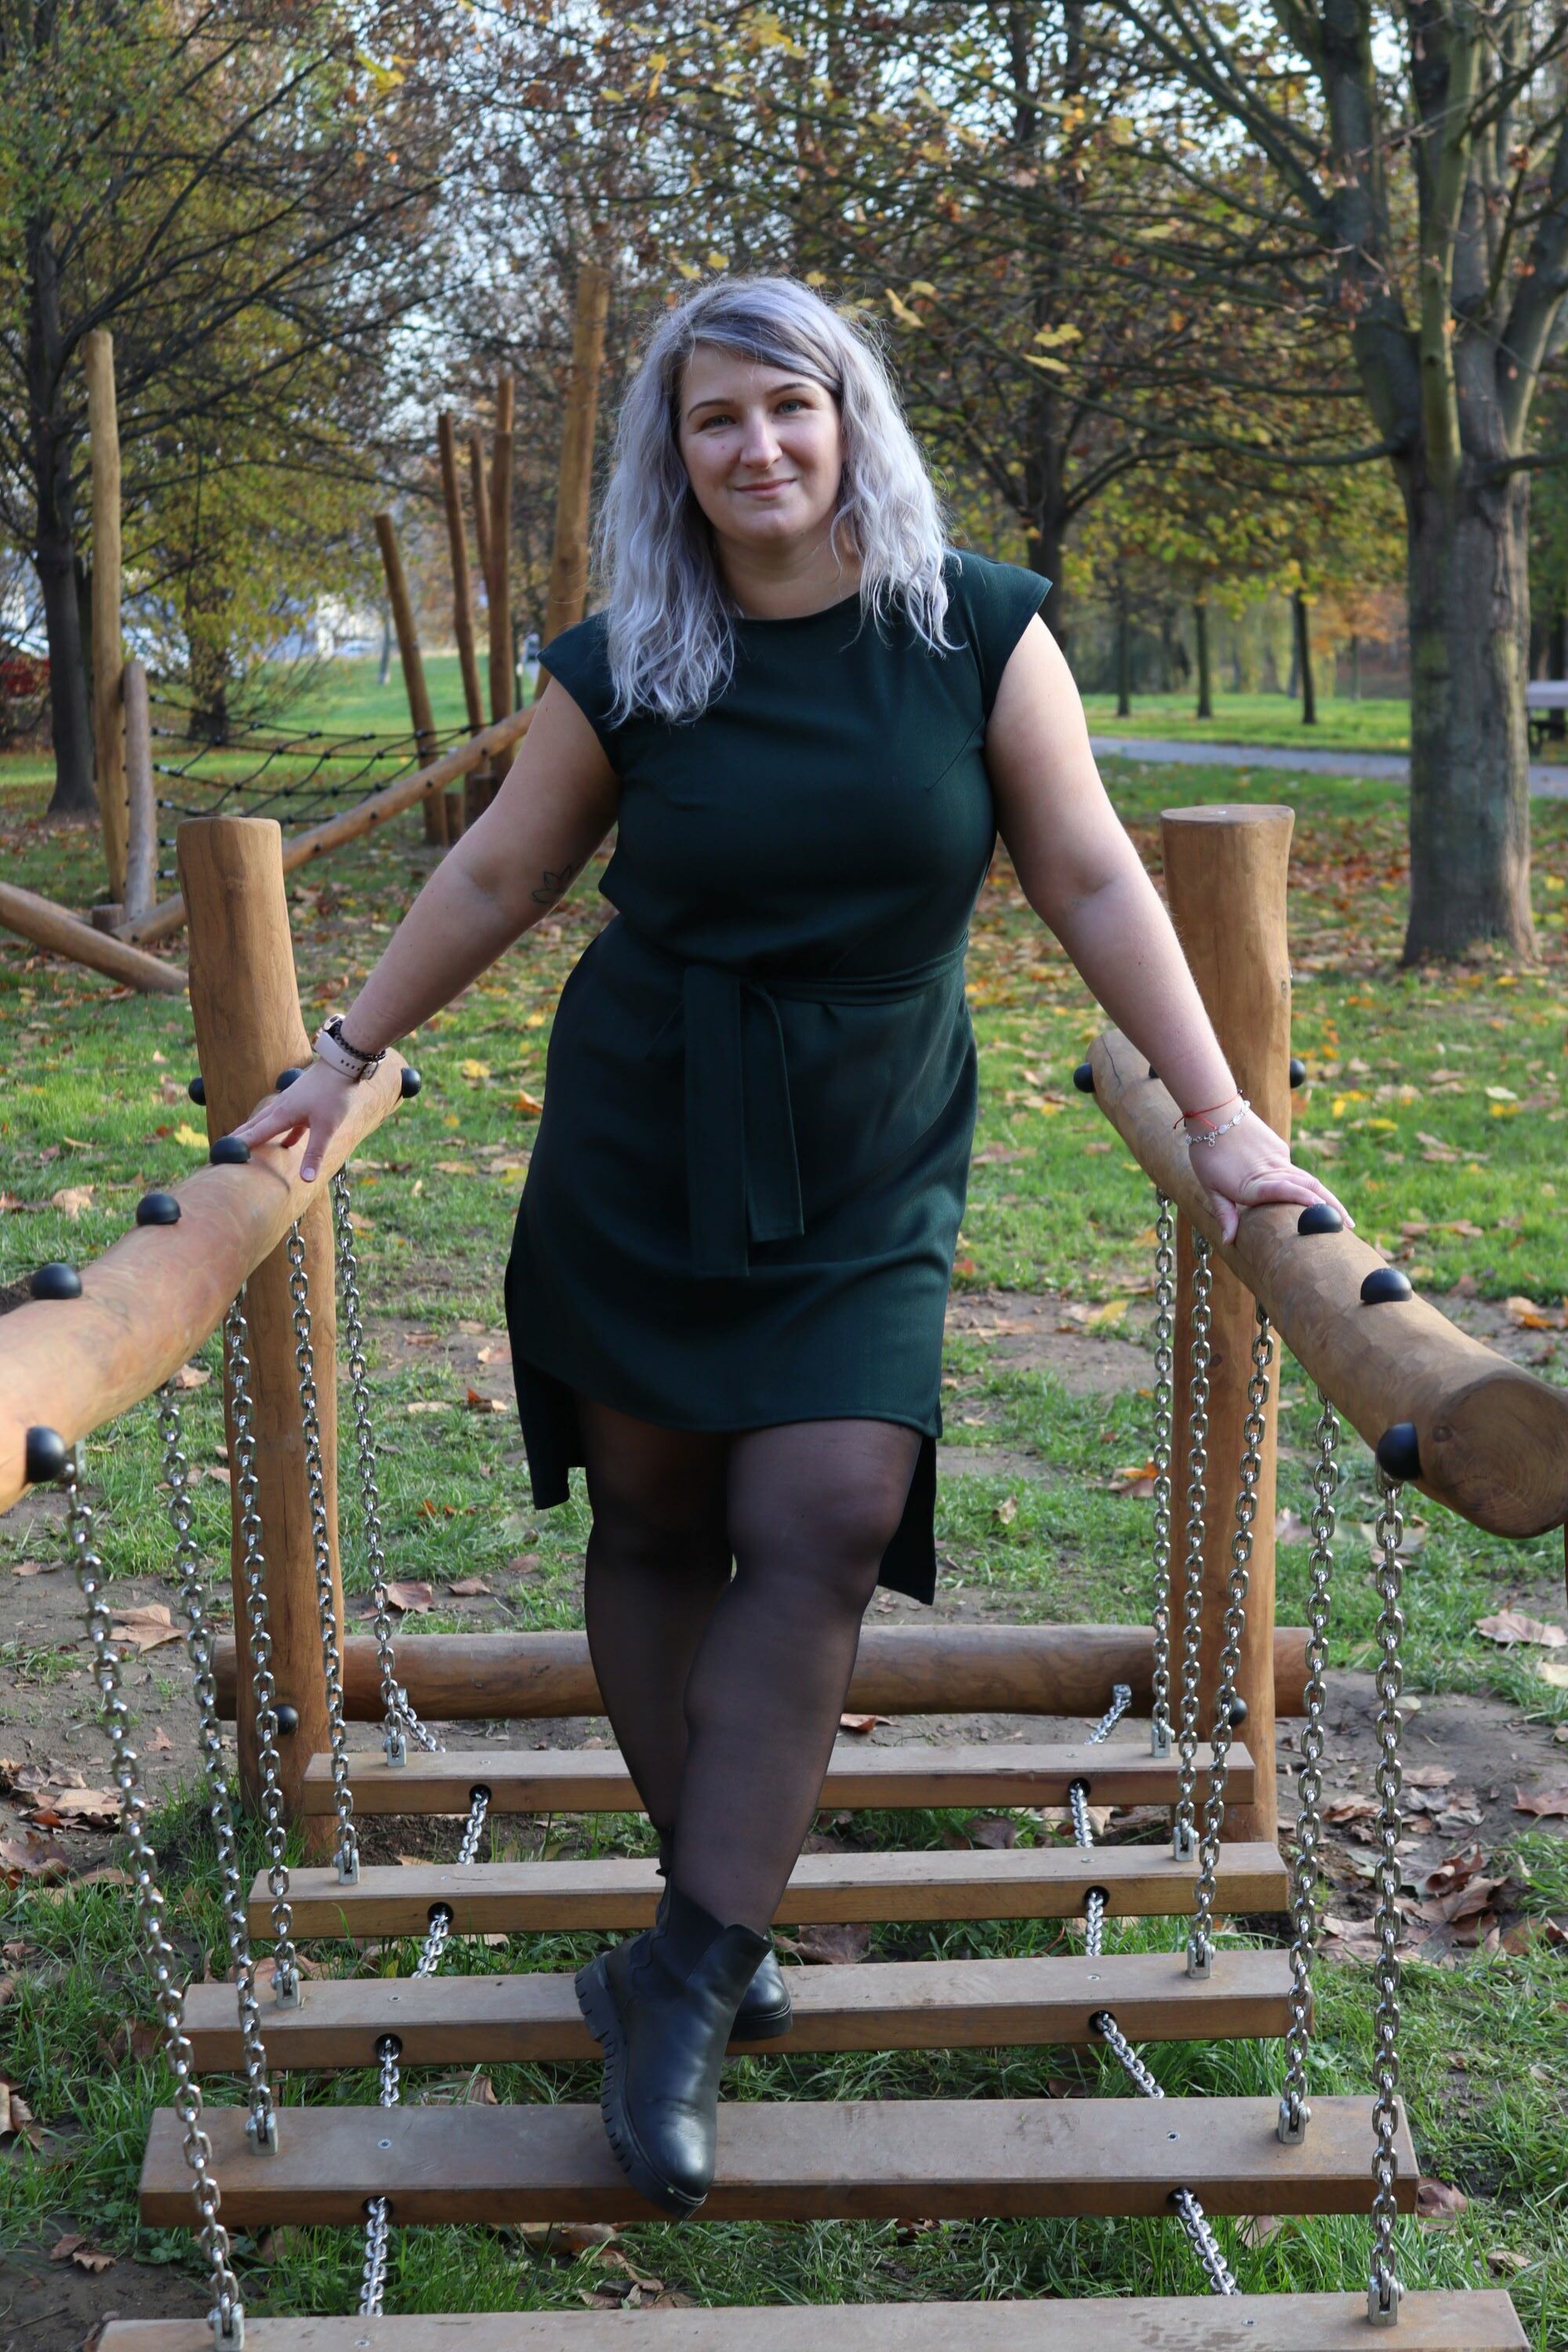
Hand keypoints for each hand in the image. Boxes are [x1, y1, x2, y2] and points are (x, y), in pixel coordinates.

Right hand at [226, 1061, 354, 1184]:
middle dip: (240, 1137)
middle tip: (223, 1148)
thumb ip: (315, 1153)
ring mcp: (290, 1103)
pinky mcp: (302, 1101)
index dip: (239, 1145)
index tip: (222, 1153)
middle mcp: (281, 1108)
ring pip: (268, 1122)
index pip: (255, 1134)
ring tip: (246, 1143)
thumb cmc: (333, 1094)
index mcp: (282, 1114)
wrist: (341, 1064)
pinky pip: (287, 1121)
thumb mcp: (326, 1127)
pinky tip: (287, 1144)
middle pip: (255, 1125)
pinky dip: (283, 1133)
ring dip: (257, 1133)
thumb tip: (305, 1180)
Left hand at [1190, 1110, 1352, 1246]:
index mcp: (1253, 1182)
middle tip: (1347, 1227)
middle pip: (1308, 1186)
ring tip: (1342, 1217)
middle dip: (1329, 1206)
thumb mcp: (1210, 1186)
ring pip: (1308, 1179)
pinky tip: (1316, 1198)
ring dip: (1326, 1197)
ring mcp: (1278, 1158)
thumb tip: (1229, 1240)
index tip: (1323, 1210)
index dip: (1303, 1199)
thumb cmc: (1207, 1152)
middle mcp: (1271, 1170)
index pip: (1283, 1191)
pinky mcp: (1279, 1149)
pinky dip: (1309, 1185)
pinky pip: (1295, 1170)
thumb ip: (1224, 1213)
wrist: (1214, 1111)